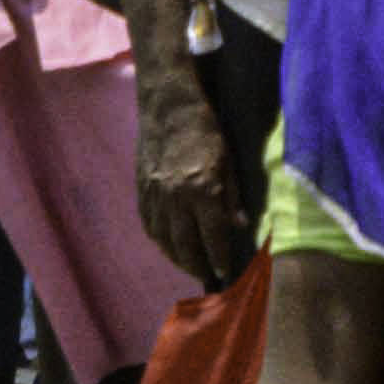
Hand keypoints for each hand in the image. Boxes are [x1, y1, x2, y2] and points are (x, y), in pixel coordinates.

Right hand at [138, 87, 251, 287]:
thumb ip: (232, 197)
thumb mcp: (229, 161)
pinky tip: (168, 245)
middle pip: (184, 244)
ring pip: (163, 239)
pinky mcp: (142, 189)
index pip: (212, 236)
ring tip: (189, 265)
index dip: (219, 258)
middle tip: (206, 275)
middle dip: (196, 265)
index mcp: (202, 190)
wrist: (168, 107)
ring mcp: (155, 195)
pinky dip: (159, 240)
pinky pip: (148, 224)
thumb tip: (241, 227)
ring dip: (176, 257)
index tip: (225, 274)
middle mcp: (176, 198)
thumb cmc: (206, 132)